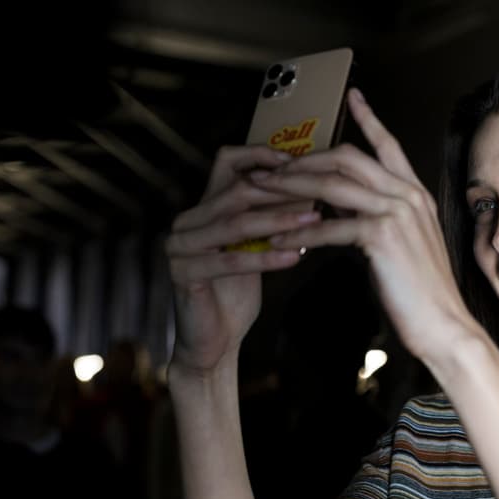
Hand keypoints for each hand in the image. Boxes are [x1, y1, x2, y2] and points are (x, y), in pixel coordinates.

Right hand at [165, 145, 320, 374]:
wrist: (213, 342)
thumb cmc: (236, 294)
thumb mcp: (255, 249)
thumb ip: (269, 220)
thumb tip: (313, 193)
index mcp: (202, 209)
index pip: (227, 162)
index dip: (262, 155)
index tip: (301, 161)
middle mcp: (186, 221)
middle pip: (236, 191)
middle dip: (282, 192)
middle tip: (319, 194)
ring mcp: (179, 246)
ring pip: (235, 223)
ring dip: (278, 222)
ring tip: (314, 223)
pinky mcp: (182, 273)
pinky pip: (230, 260)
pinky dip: (265, 258)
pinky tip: (296, 258)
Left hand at [247, 88, 478, 362]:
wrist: (444, 325)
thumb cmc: (421, 294)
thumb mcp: (402, 245)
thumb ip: (376, 218)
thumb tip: (341, 207)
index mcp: (415, 194)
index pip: (388, 145)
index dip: (369, 119)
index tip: (353, 94)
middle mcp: (407, 195)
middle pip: (347, 157)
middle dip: (303, 159)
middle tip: (269, 168)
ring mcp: (397, 213)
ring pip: (333, 184)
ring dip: (290, 187)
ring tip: (260, 193)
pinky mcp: (382, 237)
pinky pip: (330, 227)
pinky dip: (298, 234)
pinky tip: (275, 242)